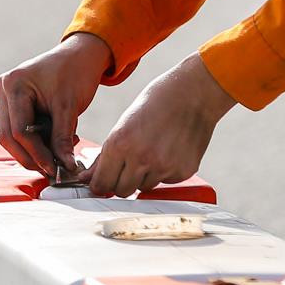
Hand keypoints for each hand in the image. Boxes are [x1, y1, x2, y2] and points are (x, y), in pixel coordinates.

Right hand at [0, 33, 110, 178]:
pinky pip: (18, 129)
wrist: (80, 55)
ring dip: (33, 151)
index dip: (36, 153)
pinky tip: (54, 144)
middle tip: (52, 170)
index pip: (19, 130)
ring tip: (58, 155)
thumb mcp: (69, 107)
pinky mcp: (13, 103)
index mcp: (14, 84)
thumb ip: (63, 139)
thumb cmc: (75, 72)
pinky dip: (35, 141)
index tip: (55, 168)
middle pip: (8, 136)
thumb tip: (65, 167)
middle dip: (31, 156)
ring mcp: (6, 96)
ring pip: (10, 136)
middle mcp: (4, 89)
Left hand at [84, 53, 235, 197]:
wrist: (194, 93)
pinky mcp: (182, 172)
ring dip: (143, 177)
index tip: (102, 182)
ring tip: (151, 152)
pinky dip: (163, 173)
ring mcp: (163, 168)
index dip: (100, 184)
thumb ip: (106, 154)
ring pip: (143, 188)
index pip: (101, 183)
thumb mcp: (124, 123)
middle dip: (120, 182)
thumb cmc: (157, 101)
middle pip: (121, 191)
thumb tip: (90, 177)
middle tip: (126, 167)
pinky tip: (168, 151)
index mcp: (120, 143)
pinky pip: (164, 182)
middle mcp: (141, 159)